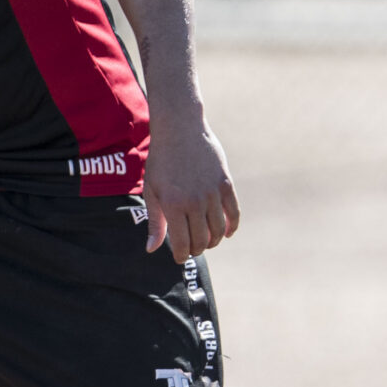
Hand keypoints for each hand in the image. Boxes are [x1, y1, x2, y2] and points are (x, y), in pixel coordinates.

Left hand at [141, 119, 240, 257]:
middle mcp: (195, 202)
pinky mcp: (226, 184)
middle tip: (191, 249)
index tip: (179, 257)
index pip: (182, 244)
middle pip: (202, 240)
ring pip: (219, 230)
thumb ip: (155, 221)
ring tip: (206, 241)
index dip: (181, 255)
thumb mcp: (152, 190)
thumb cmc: (161, 161)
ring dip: (213, 241)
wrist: (180, 129)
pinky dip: (232, 227)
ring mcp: (212, 193)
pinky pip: (234, 213)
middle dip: (196, 249)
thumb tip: (152, 249)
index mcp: (173, 205)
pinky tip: (226, 233)